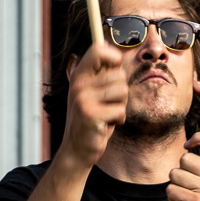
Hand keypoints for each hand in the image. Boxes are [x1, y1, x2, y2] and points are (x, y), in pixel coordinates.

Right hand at [61, 43, 126, 167]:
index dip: (113, 56)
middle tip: (108, 105)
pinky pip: (120, 111)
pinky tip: (106, 125)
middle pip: (118, 74)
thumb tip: (118, 56)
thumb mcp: (92, 94)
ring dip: (120, 107)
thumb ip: (101, 77)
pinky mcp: (91, 115)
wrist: (76, 150)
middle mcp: (79, 85)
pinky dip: (119, 120)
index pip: (97, 50)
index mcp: (79, 77)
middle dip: (121, 92)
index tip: (116, 69)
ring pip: (122, 91)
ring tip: (107, 115)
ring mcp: (83, 100)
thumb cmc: (91, 121)